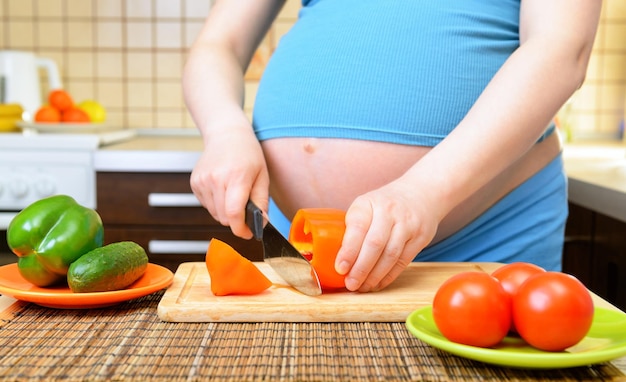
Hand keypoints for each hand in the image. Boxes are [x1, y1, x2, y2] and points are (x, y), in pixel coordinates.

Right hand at [190, 124, 268, 238]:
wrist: (226, 134)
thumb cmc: (248, 154)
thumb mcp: (262, 176)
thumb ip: (262, 202)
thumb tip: (260, 225)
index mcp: (236, 177)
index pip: (234, 213)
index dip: (241, 229)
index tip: (248, 233)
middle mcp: (216, 179)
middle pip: (224, 218)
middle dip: (236, 220)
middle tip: (246, 209)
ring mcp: (202, 181)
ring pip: (215, 214)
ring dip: (226, 212)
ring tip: (233, 193)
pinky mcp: (195, 183)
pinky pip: (207, 206)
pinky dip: (216, 204)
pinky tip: (222, 188)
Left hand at [334, 181, 439, 291]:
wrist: (420, 193)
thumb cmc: (384, 205)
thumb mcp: (366, 206)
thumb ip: (353, 228)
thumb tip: (337, 260)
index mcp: (368, 203)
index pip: (357, 227)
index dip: (348, 250)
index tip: (340, 268)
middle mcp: (389, 211)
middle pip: (374, 244)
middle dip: (361, 268)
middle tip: (351, 284)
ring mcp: (407, 224)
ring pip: (390, 255)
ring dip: (375, 275)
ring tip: (363, 287)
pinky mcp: (420, 237)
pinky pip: (403, 261)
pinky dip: (389, 276)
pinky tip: (378, 283)